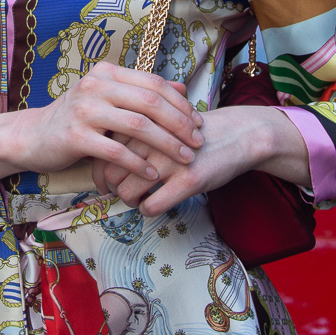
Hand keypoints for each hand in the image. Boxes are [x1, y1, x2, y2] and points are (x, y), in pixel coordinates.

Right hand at [0, 62, 202, 201]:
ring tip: (184, 158)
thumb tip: (183, 88)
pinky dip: (138, 163)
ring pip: (137, 125)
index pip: (154, 84)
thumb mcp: (108, 100)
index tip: (199, 123)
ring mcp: (84, 109)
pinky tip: (153, 173)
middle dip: (180, 124)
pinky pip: (116, 150)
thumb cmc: (76, 120)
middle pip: (150, 102)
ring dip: (166, 144)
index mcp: (107, 73)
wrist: (32, 137)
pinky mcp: (75, 136)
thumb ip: (142, 93)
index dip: (181, 104)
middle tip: (198, 142)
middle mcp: (96, 86)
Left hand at [98, 105, 311, 217]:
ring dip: (129, 202)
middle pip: (110, 174)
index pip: (103, 152)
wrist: (237, 134)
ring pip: (127, 192)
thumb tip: (102, 156)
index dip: (98, 172)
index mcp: (142, 125)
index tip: (104, 182)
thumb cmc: (192, 132)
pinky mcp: (188, 180)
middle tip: (119, 193)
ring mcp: (170, 161)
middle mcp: (152, 140)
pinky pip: (152, 206)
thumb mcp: (160, 124)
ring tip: (139, 199)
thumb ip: (133, 135)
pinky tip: (156, 204)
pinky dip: (148, 210)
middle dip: (110, 189)